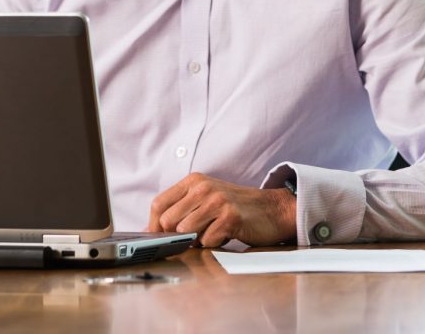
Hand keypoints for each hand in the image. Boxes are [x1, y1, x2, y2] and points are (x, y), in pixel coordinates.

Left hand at [147, 172, 296, 247]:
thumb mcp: (205, 199)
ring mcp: (217, 201)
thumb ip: (181, 209)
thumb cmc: (235, 208)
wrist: (272, 209)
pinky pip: (207, 240)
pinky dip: (214, 244)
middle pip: (167, 220)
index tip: (157, 239)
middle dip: (176, 236)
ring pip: (185, 231)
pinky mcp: (230, 216)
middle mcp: (202, 187)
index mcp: (193, 181)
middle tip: (192, 239)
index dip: (153, 225)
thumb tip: (152, 231)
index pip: (158, 204)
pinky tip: (226, 235)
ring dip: (196, 240)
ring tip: (212, 234)